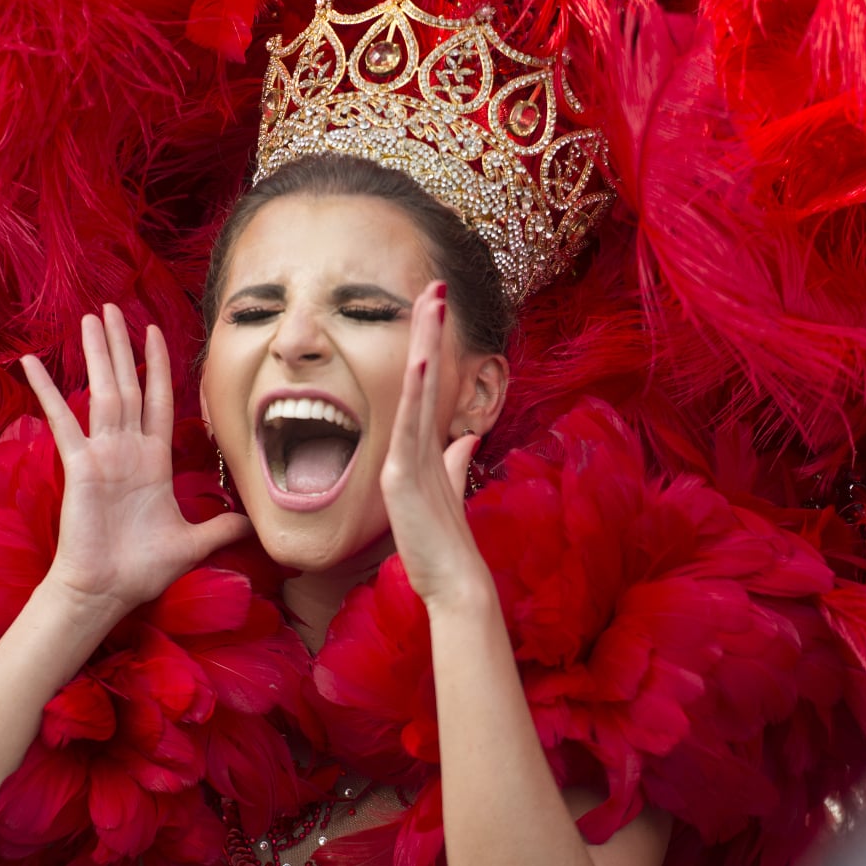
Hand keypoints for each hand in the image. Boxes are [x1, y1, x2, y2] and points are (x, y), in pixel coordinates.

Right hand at [22, 305, 250, 617]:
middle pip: (127, 385)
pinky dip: (48, 390)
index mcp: (153, 462)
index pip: (158, 400)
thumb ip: (222, 527)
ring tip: (89, 317)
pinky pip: (62, 420)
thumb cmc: (141, 570)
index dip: (157, 365)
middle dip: (121, 345)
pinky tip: (32, 362)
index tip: (153, 331)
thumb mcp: (194, 543)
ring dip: (97, 353)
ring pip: (102, 392)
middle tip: (111, 307)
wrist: (106, 593)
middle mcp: (126, 450)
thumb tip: (256, 526)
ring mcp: (101, 455)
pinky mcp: (79, 466)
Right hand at [378, 282, 491, 611]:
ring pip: (414, 390)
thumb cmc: (445, 542)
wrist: (450, 582)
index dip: (430, 345)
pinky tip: (419, 358)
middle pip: (418, 377)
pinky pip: (410, 425)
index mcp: (419, 448)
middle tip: (432, 283)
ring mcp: (402, 460)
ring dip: (421, 345)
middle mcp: (407, 448)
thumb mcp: (451, 491)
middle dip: (425, 330)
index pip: (427, 385)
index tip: (435, 306)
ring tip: (428, 301)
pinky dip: (415, 391)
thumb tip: (464, 440)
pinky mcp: (401, 477)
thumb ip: (454, 463)